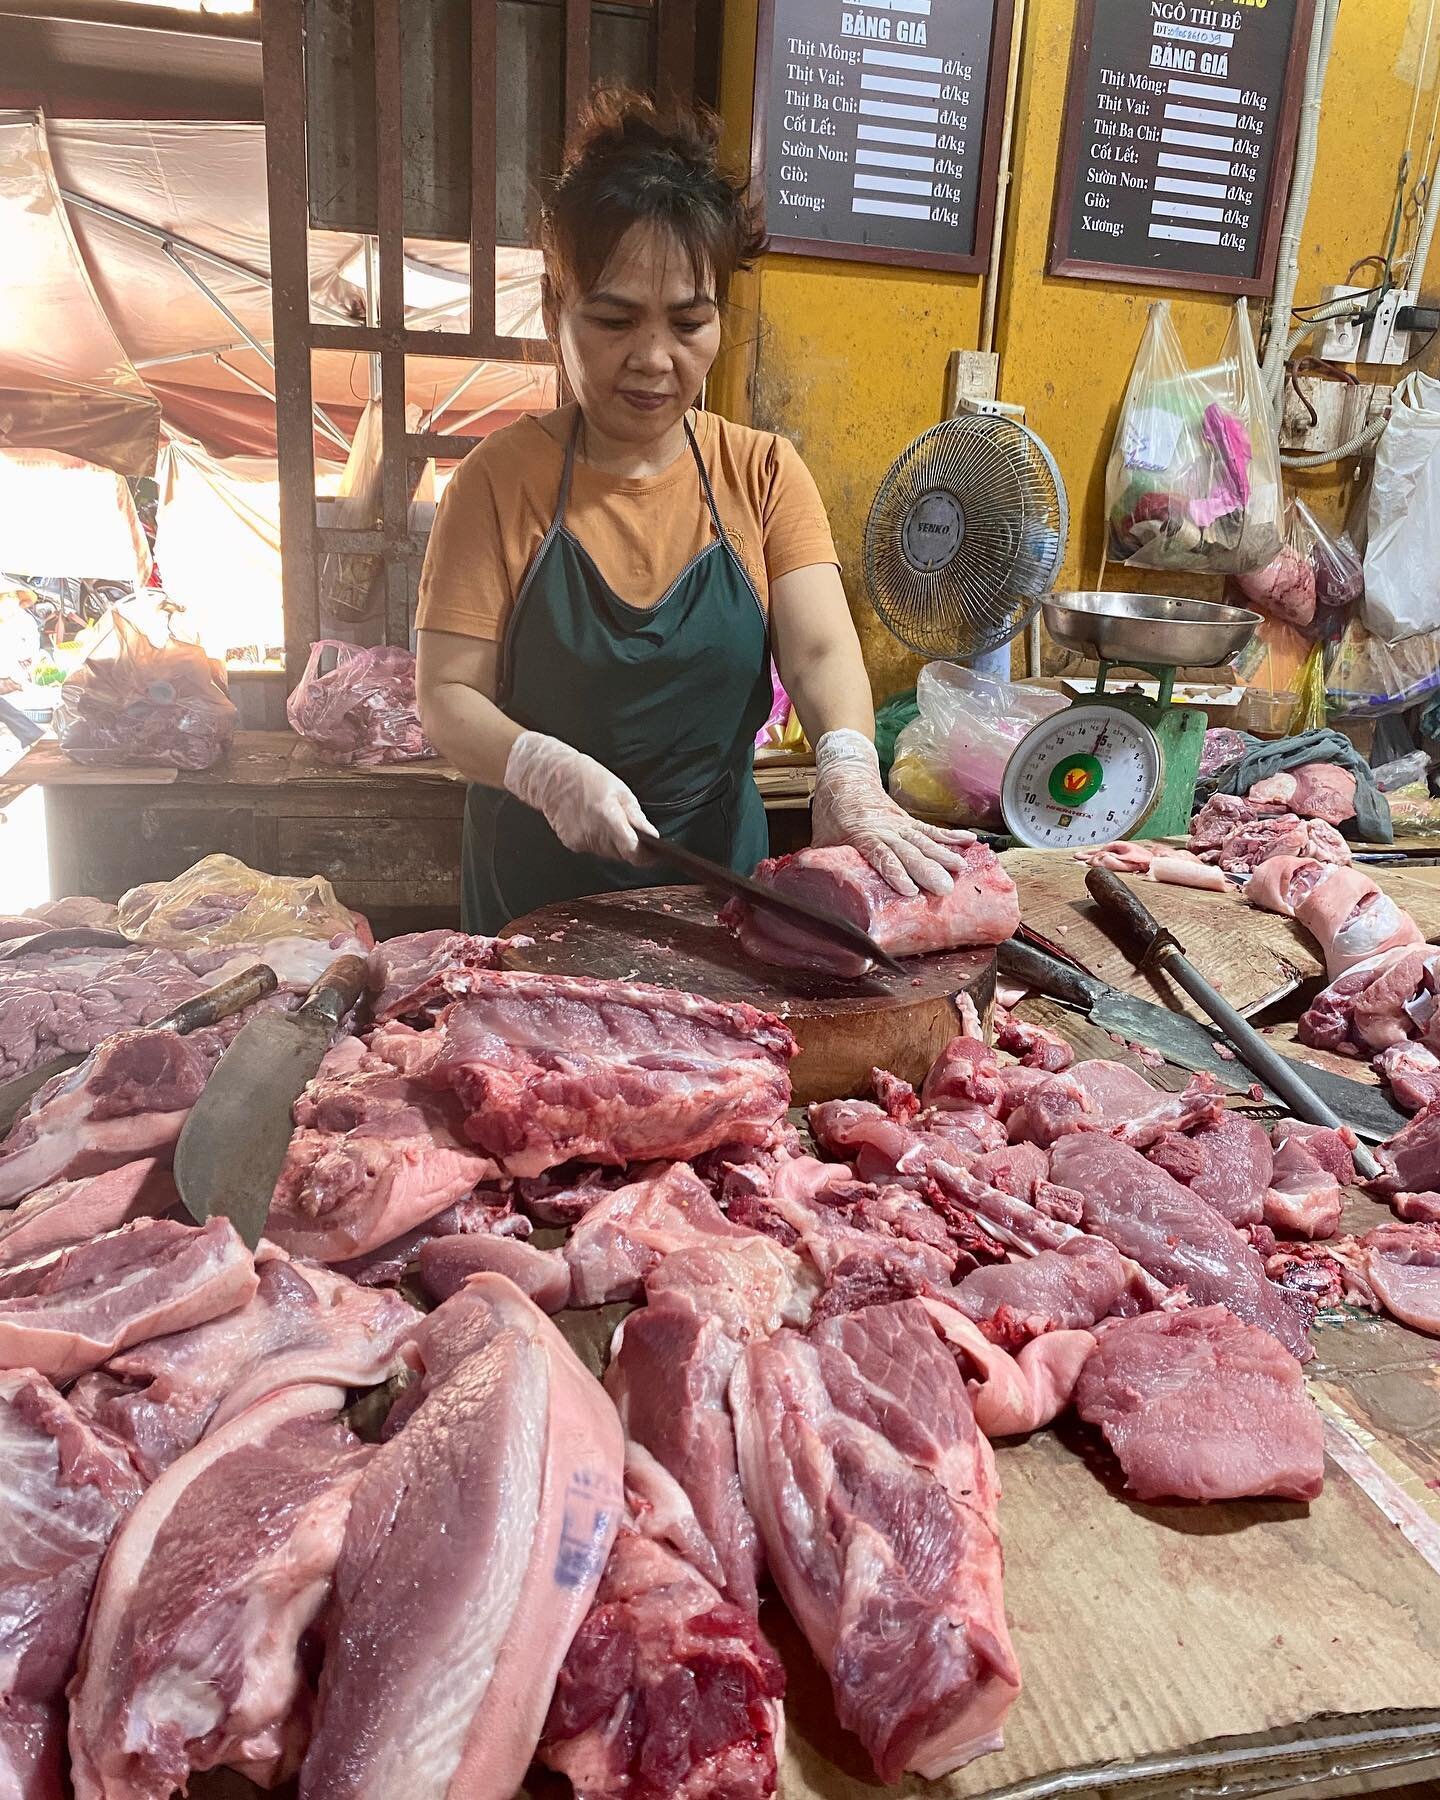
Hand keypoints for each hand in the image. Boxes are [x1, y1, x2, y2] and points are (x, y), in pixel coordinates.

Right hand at [504, 732, 655, 862]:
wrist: (553, 778)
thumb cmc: (586, 777)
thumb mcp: (620, 790)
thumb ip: (636, 816)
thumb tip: (652, 835)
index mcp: (608, 817)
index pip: (632, 851)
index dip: (645, 857)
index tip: (652, 855)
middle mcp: (594, 832)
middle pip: (621, 854)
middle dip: (629, 846)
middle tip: (626, 826)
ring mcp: (581, 840)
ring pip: (607, 853)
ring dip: (613, 843)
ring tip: (606, 820)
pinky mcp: (571, 843)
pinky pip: (592, 849)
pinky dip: (597, 841)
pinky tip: (592, 823)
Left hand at [812, 729, 973, 897]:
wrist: (845, 775)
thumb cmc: (832, 812)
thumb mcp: (821, 839)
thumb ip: (824, 863)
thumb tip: (820, 891)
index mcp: (861, 834)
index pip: (880, 855)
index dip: (895, 871)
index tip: (909, 889)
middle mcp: (885, 829)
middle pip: (908, 851)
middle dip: (927, 870)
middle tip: (944, 889)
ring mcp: (900, 824)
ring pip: (924, 840)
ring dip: (943, 855)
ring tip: (961, 869)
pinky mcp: (909, 821)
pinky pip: (932, 829)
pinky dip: (951, 836)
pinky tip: (970, 842)